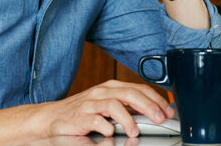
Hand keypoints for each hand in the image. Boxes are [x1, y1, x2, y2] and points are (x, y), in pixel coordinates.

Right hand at [41, 80, 174, 137]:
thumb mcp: (108, 106)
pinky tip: (111, 133)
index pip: (139, 89)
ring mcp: (91, 103)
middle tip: (160, 118)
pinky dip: (106, 126)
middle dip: (148, 106)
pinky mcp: (80, 116)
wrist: (52, 118)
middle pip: (130, 93)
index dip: (156, 99)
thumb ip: (127, 107)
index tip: (168, 111)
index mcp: (112, 88)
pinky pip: (96, 120)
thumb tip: (152, 113)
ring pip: (114, 104)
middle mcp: (102, 92)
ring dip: (128, 119)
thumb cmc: (83, 113)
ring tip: (135, 131)